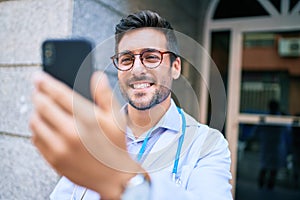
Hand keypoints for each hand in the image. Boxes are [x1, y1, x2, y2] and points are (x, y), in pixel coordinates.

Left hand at [30, 71, 141, 198]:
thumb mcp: (116, 118)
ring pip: (36, 122)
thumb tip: (96, 76)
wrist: (113, 177)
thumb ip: (105, 95)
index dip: (46, 83)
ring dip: (36, 111)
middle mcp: (70, 133)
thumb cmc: (115, 146)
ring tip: (42, 107)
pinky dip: (37, 128)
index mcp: (87, 120)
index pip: (59, 94)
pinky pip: (36, 139)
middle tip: (38, 90)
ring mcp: (59, 148)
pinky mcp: (53, 160)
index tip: (39, 77)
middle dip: (38, 94)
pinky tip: (45, 125)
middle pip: (43, 106)